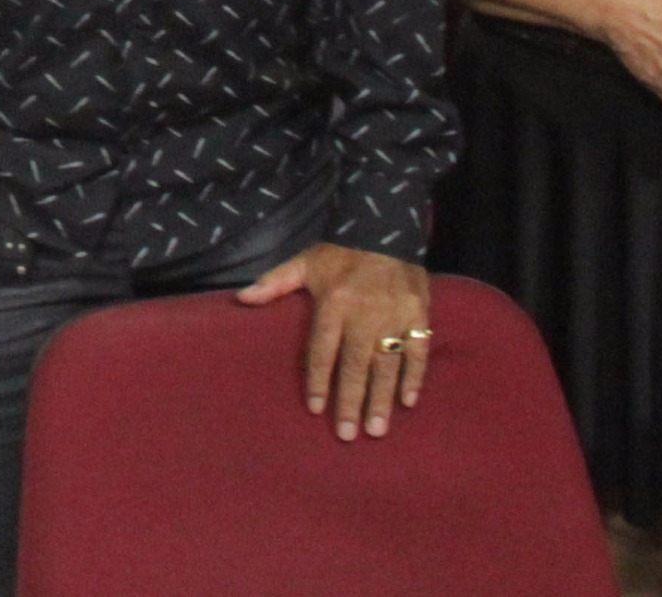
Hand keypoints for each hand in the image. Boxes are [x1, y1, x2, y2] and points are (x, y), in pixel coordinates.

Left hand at [237, 244, 432, 439]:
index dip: (319, 380)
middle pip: (355, 364)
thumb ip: (274, 283)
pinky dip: (414, 377)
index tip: (315, 409)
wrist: (385, 227)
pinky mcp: (419, 313)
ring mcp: (395, 315)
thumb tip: (241, 299)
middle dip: (351, 402)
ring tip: (376, 429)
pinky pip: (418, 351)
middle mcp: (364, 312)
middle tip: (348, 435)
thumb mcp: (304, 262)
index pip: (323, 349)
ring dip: (382, 398)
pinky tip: (407, 402)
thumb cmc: (340, 253)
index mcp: (334, 302)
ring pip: (387, 364)